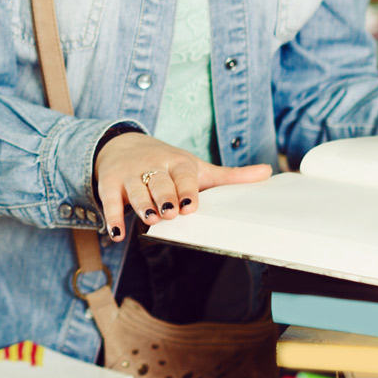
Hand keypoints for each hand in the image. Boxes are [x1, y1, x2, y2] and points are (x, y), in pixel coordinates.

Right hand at [94, 131, 271, 241]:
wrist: (122, 144)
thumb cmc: (166, 163)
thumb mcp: (196, 167)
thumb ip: (229, 176)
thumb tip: (268, 173)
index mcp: (177, 162)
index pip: (182, 174)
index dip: (186, 189)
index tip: (190, 205)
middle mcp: (152, 165)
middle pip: (158, 182)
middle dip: (163, 196)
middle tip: (169, 213)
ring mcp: (129, 174)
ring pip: (135, 191)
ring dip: (142, 205)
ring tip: (149, 218)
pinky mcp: (110, 183)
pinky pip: (108, 200)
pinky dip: (111, 217)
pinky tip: (115, 234)